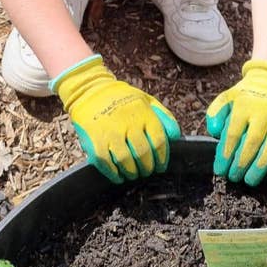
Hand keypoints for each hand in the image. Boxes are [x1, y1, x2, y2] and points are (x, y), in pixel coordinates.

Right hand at [55, 55, 180, 183]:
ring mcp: (111, 132)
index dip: (162, 158)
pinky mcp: (95, 140)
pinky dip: (114, 174)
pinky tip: (119, 175)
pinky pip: (106, 163)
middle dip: (147, 168)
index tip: (161, 166)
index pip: (159, 141)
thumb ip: (164, 117)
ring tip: (133, 174)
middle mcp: (128, 122)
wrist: (90, 90)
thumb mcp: (147, 100)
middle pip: (143, 153)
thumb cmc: (122, 98)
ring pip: (125, 160)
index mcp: (143, 113)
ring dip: (132, 172)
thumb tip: (175, 136)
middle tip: (147, 171)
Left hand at [206, 59, 266, 185]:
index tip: (220, 170)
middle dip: (241, 163)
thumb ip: (216, 112)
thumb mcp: (226, 98)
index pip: (234, 133)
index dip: (225, 154)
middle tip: (233, 177)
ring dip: (260, 166)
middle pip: (252, 142)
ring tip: (250, 180)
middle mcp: (264, 114)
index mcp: (245, 106)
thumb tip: (214, 131)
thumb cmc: (244, 97)